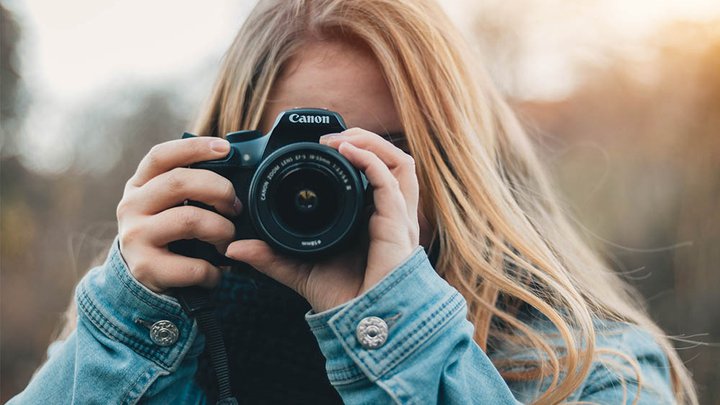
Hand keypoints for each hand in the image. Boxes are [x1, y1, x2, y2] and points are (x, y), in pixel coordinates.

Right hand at [116, 137, 240, 292]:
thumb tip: (233, 164)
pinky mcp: (145, 267)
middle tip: (236, 207)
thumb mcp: (170, 203)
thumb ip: (191, 183)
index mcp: (139, 184)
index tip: (225, 148)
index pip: (161, 156)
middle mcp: (131, 206)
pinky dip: (214, 270)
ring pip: (189, 220)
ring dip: (222, 231)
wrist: (142, 275)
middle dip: (219, 190)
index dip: (194, 147)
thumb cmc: (167, 231)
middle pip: (179, 182)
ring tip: (227, 240)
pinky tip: (217, 270)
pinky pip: (194, 265)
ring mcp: (135, 237)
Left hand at [225, 128, 419, 311]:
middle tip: (330, 138)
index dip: (355, 155)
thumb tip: (233, 249)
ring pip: (400, 162)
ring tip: (341, 138)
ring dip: (371, 142)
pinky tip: (347, 151)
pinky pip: (391, 180)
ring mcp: (397, 216)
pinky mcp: (398, 222)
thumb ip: (269, 256)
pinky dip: (370, 159)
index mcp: (371, 218)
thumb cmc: (342, 298)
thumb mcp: (297, 269)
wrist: (362, 321)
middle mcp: (389, 213)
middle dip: (365, 140)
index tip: (320, 147)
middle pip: (392, 161)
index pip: (374, 175)